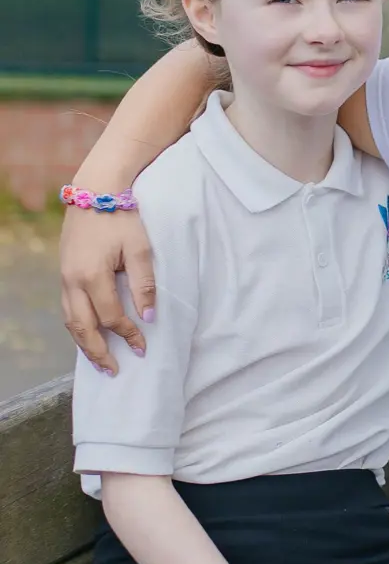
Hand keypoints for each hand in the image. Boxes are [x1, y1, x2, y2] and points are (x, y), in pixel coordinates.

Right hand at [60, 205, 155, 373]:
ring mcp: (64, 278)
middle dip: (98, 352)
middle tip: (114, 371)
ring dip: (84, 343)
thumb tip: (148, 317)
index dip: (128, 335)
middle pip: (82, 327)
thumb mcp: (140, 249)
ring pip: (70, 321)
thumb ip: (144, 284)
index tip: (143, 348)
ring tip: (100, 361)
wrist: (95, 193)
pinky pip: (68, 309)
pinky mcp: (64, 273)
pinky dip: (77, 327)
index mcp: (92, 276)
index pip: (111, 317)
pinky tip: (88, 335)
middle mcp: (72, 281)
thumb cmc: (122, 219)